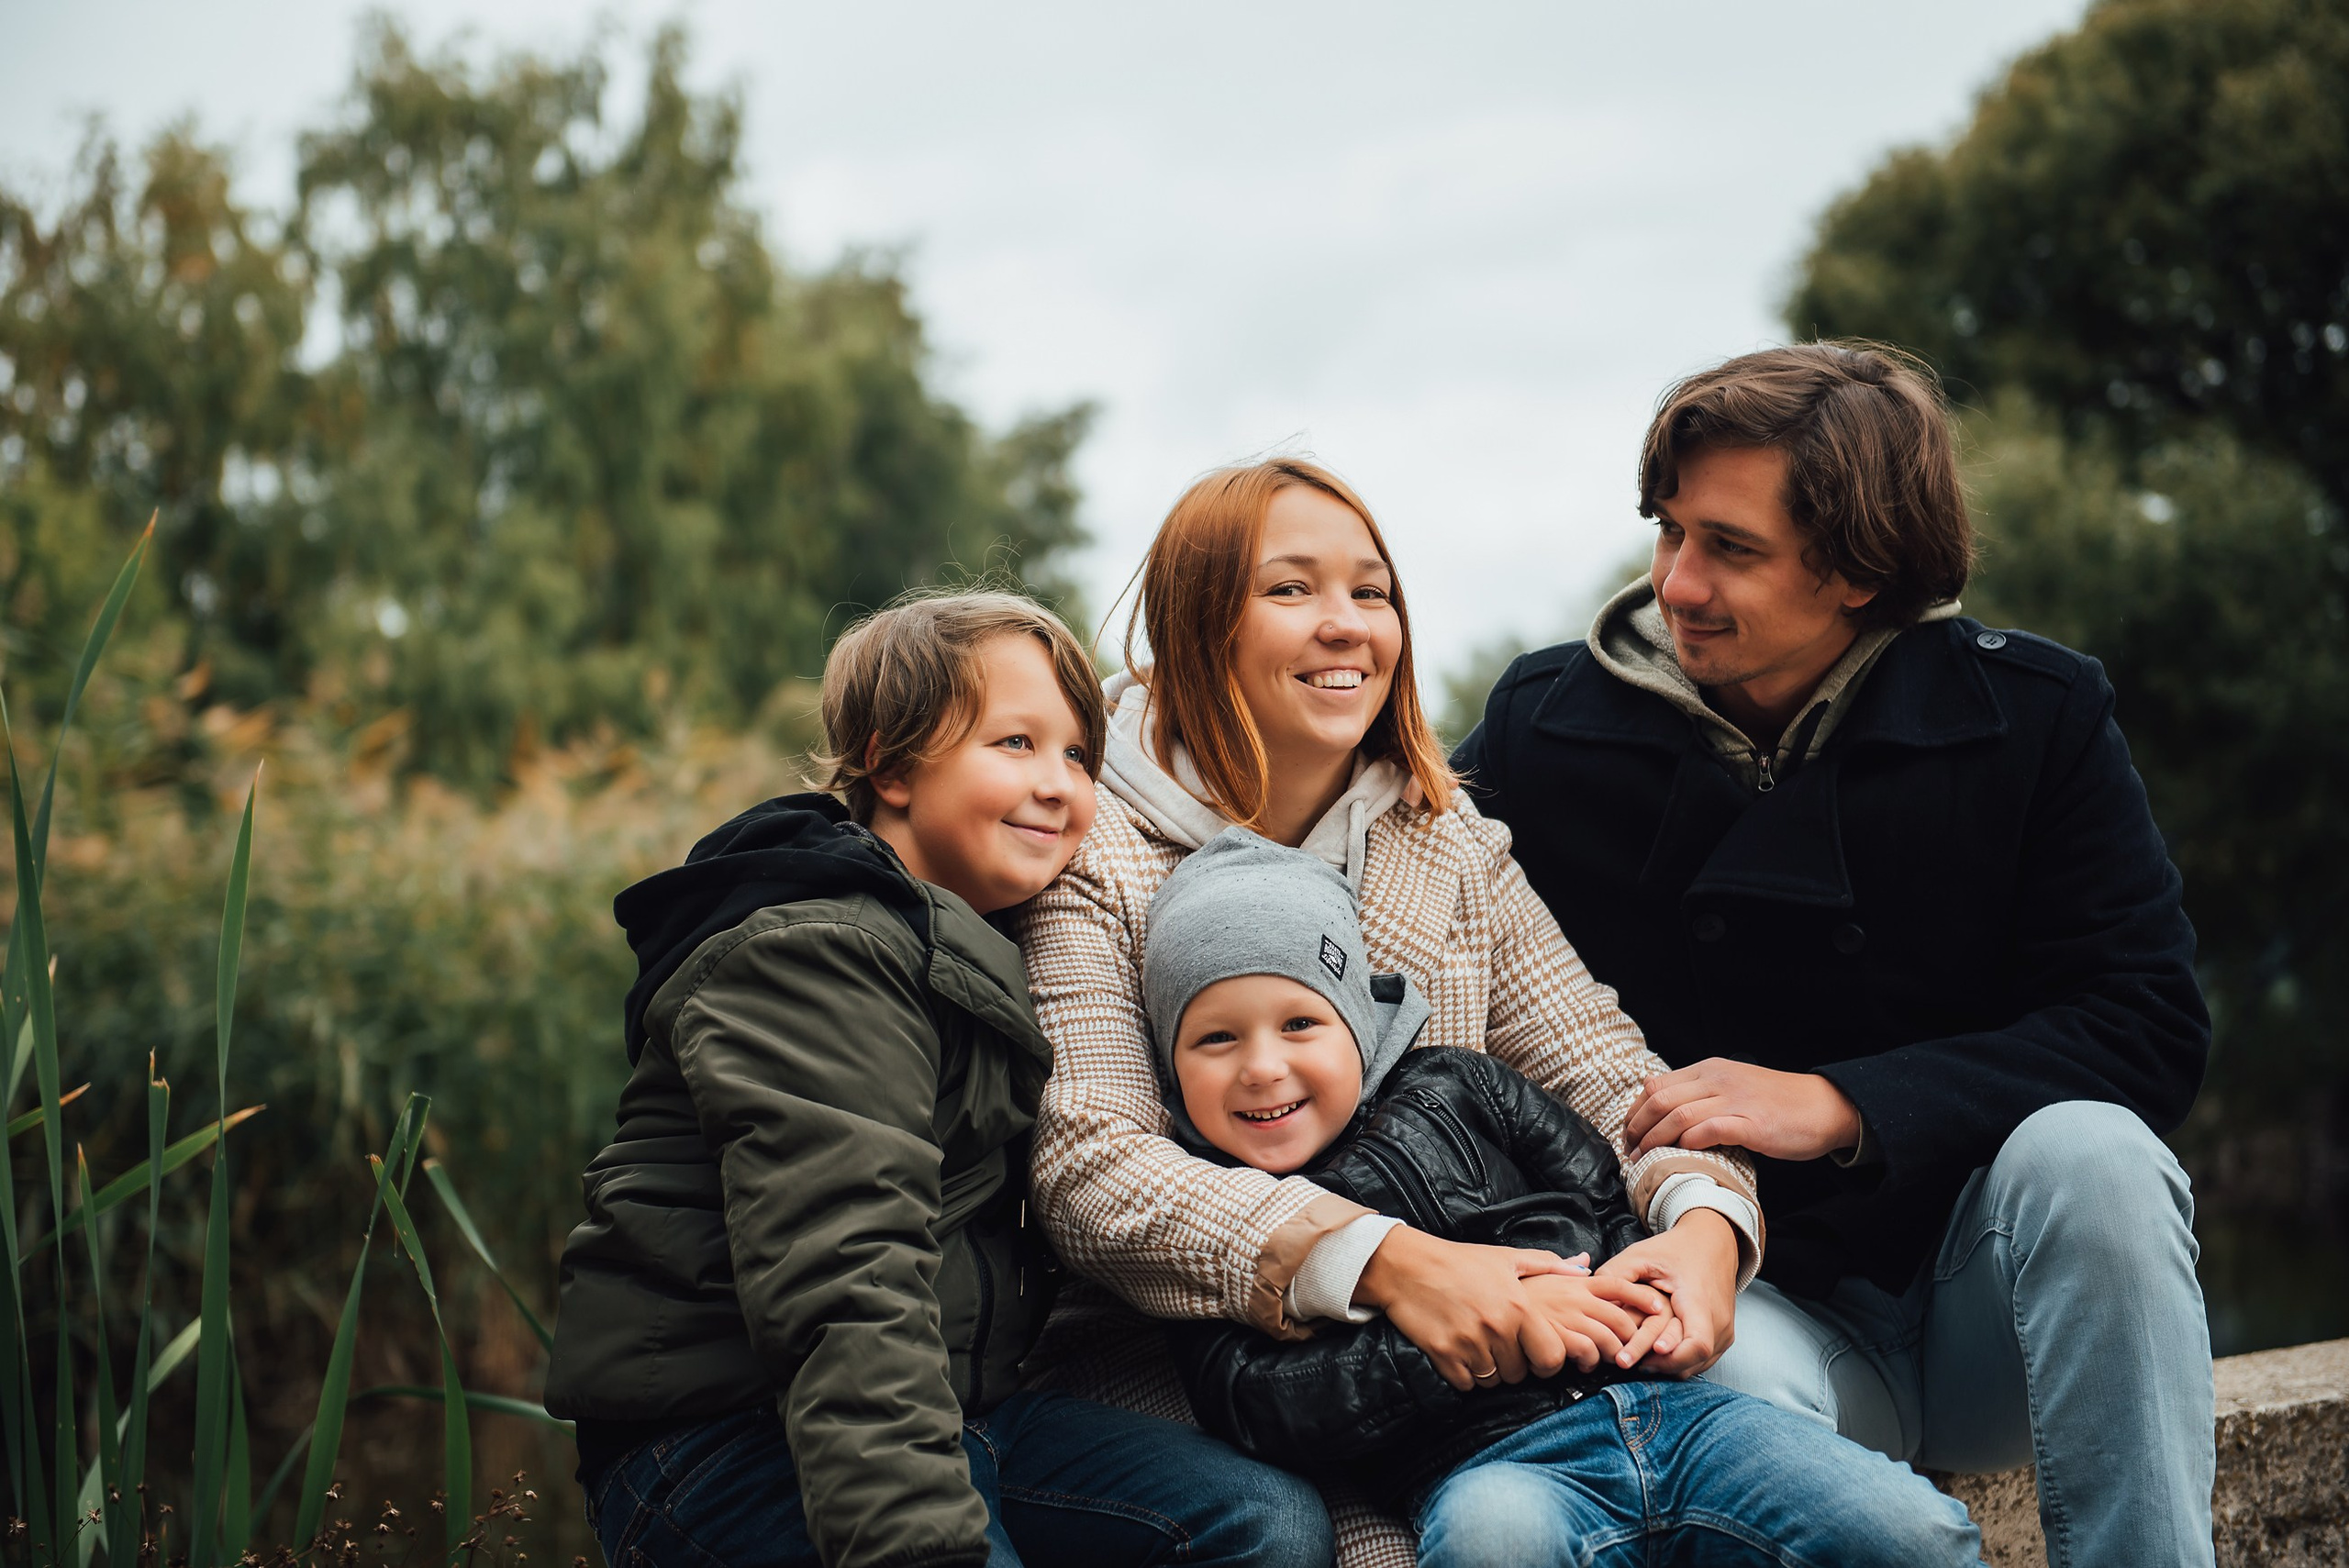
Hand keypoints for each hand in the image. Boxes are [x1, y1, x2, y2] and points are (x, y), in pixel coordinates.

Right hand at [1353, 1227, 1584, 1390]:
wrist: (1406, 1265)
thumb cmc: (1459, 1260)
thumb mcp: (1506, 1257)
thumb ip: (1548, 1264)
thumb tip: (1582, 1268)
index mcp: (1518, 1307)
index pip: (1551, 1358)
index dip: (1546, 1361)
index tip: (1534, 1353)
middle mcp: (1496, 1328)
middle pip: (1520, 1373)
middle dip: (1514, 1366)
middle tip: (1500, 1347)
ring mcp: (1469, 1343)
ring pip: (1494, 1381)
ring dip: (1489, 1371)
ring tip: (1479, 1348)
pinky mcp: (1443, 1354)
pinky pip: (1466, 1383)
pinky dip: (1464, 1375)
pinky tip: (1459, 1354)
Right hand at [1519, 1273, 1674, 1372]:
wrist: (1479, 1298)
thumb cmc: (1509, 1287)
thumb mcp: (1535, 1269)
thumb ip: (1563, 1267)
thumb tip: (1584, 1260)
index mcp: (1574, 1282)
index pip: (1618, 1284)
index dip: (1642, 1296)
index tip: (1659, 1307)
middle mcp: (1574, 1299)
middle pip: (1620, 1319)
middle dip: (1630, 1337)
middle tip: (1628, 1349)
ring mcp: (1564, 1319)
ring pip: (1606, 1342)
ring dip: (1610, 1355)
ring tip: (1602, 1360)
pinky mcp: (1552, 1340)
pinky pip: (1583, 1355)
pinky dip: (1587, 1364)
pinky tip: (1579, 1365)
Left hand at [1596, 1209, 1740, 1376]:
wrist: (1711, 1243)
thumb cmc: (1675, 1250)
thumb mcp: (1641, 1255)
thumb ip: (1615, 1275)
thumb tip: (1592, 1299)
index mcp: (1699, 1299)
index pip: (1697, 1342)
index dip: (1674, 1354)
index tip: (1650, 1352)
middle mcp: (1716, 1319)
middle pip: (1692, 1358)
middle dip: (1659, 1365)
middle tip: (1625, 1362)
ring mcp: (1723, 1331)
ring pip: (1697, 1364)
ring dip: (1667, 1366)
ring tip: (1635, 1362)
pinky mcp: (1722, 1337)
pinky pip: (1701, 1360)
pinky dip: (1678, 1361)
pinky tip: (1652, 1357)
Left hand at [1625, 1058, 1861, 1161]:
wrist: (1823, 1107)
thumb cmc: (1776, 1103)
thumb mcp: (1733, 1086)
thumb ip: (1701, 1092)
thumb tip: (1664, 1107)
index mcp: (1710, 1069)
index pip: (1656, 1085)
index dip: (1635, 1111)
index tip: (1628, 1133)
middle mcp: (1718, 1079)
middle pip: (1660, 1100)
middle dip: (1638, 1128)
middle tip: (1630, 1151)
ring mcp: (1735, 1100)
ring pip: (1678, 1114)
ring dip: (1655, 1140)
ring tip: (1644, 1160)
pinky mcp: (1752, 1123)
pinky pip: (1709, 1129)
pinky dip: (1689, 1142)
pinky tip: (1681, 1154)